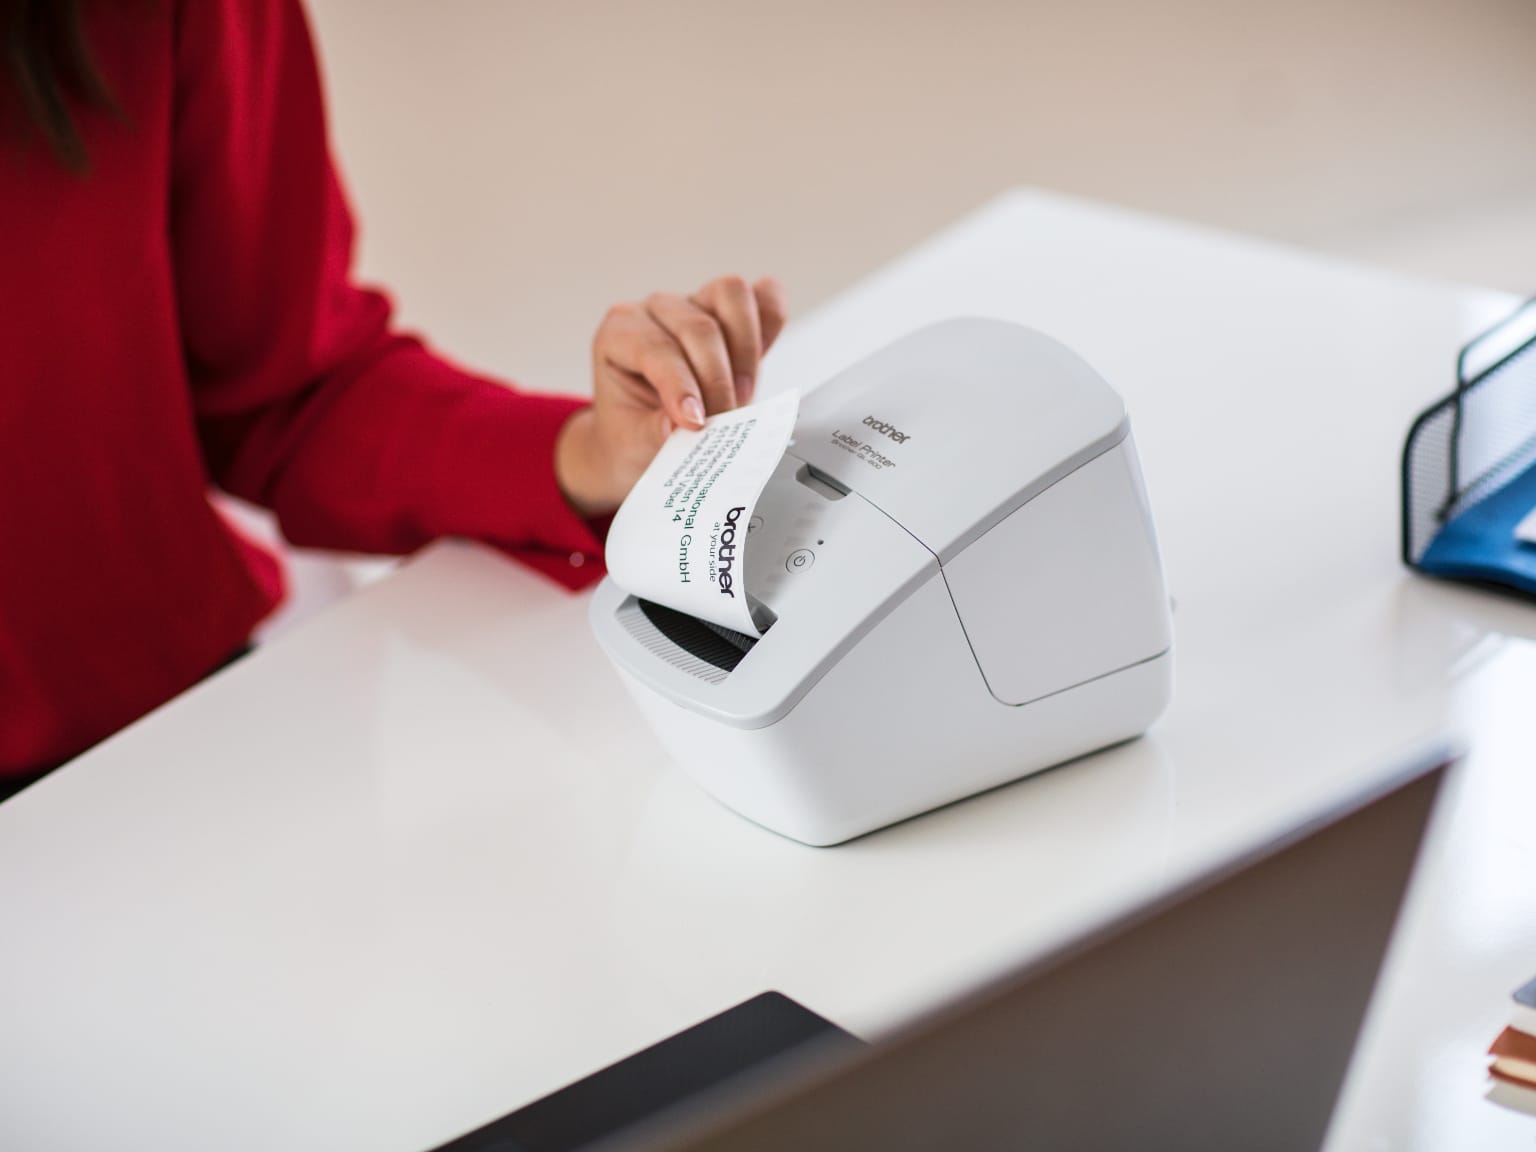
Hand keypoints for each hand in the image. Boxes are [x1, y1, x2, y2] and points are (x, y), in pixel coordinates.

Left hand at [556, 274, 787, 516]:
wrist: (643, 436)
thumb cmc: (632, 432)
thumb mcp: (630, 442)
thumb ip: (651, 432)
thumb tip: (677, 428)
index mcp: (620, 332)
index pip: (655, 348)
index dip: (680, 386)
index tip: (695, 422)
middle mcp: (657, 310)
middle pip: (698, 327)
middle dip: (717, 381)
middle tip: (723, 422)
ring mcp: (697, 303)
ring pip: (731, 295)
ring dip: (745, 351)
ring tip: (742, 397)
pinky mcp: (733, 312)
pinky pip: (763, 297)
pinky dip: (770, 321)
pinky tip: (765, 355)